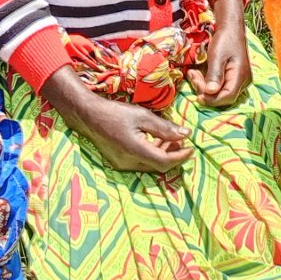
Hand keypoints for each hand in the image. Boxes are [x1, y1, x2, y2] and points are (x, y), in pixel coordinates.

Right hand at [73, 94, 188, 173]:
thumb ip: (164, 128)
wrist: (89, 116)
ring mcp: (122, 164)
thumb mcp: (143, 116)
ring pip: (150, 165)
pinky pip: (141, 162)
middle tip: (182, 141)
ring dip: (163, 154)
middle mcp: (129, 163)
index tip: (191, 148)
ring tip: (171, 138)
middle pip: (158, 166)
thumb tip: (185, 134)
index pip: (165, 162)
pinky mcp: (118, 161)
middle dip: (174, 155)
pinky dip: (152, 153)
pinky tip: (156, 140)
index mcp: (136, 151)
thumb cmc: (115, 113)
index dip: (180, 157)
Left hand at [186, 22, 251, 106]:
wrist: (230, 28)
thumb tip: (210, 92)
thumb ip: (215, 75)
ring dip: (203, 86)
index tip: (197, 96)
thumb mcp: (217, 56)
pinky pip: (219, 86)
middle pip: (222, 96)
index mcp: (241, 76)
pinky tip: (197, 73)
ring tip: (192, 73)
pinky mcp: (232, 77)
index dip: (212, 100)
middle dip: (205, 91)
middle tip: (192, 77)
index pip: (227, 97)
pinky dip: (207, 82)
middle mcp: (243, 81)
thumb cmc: (225, 40)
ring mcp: (238, 80)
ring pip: (219, 92)